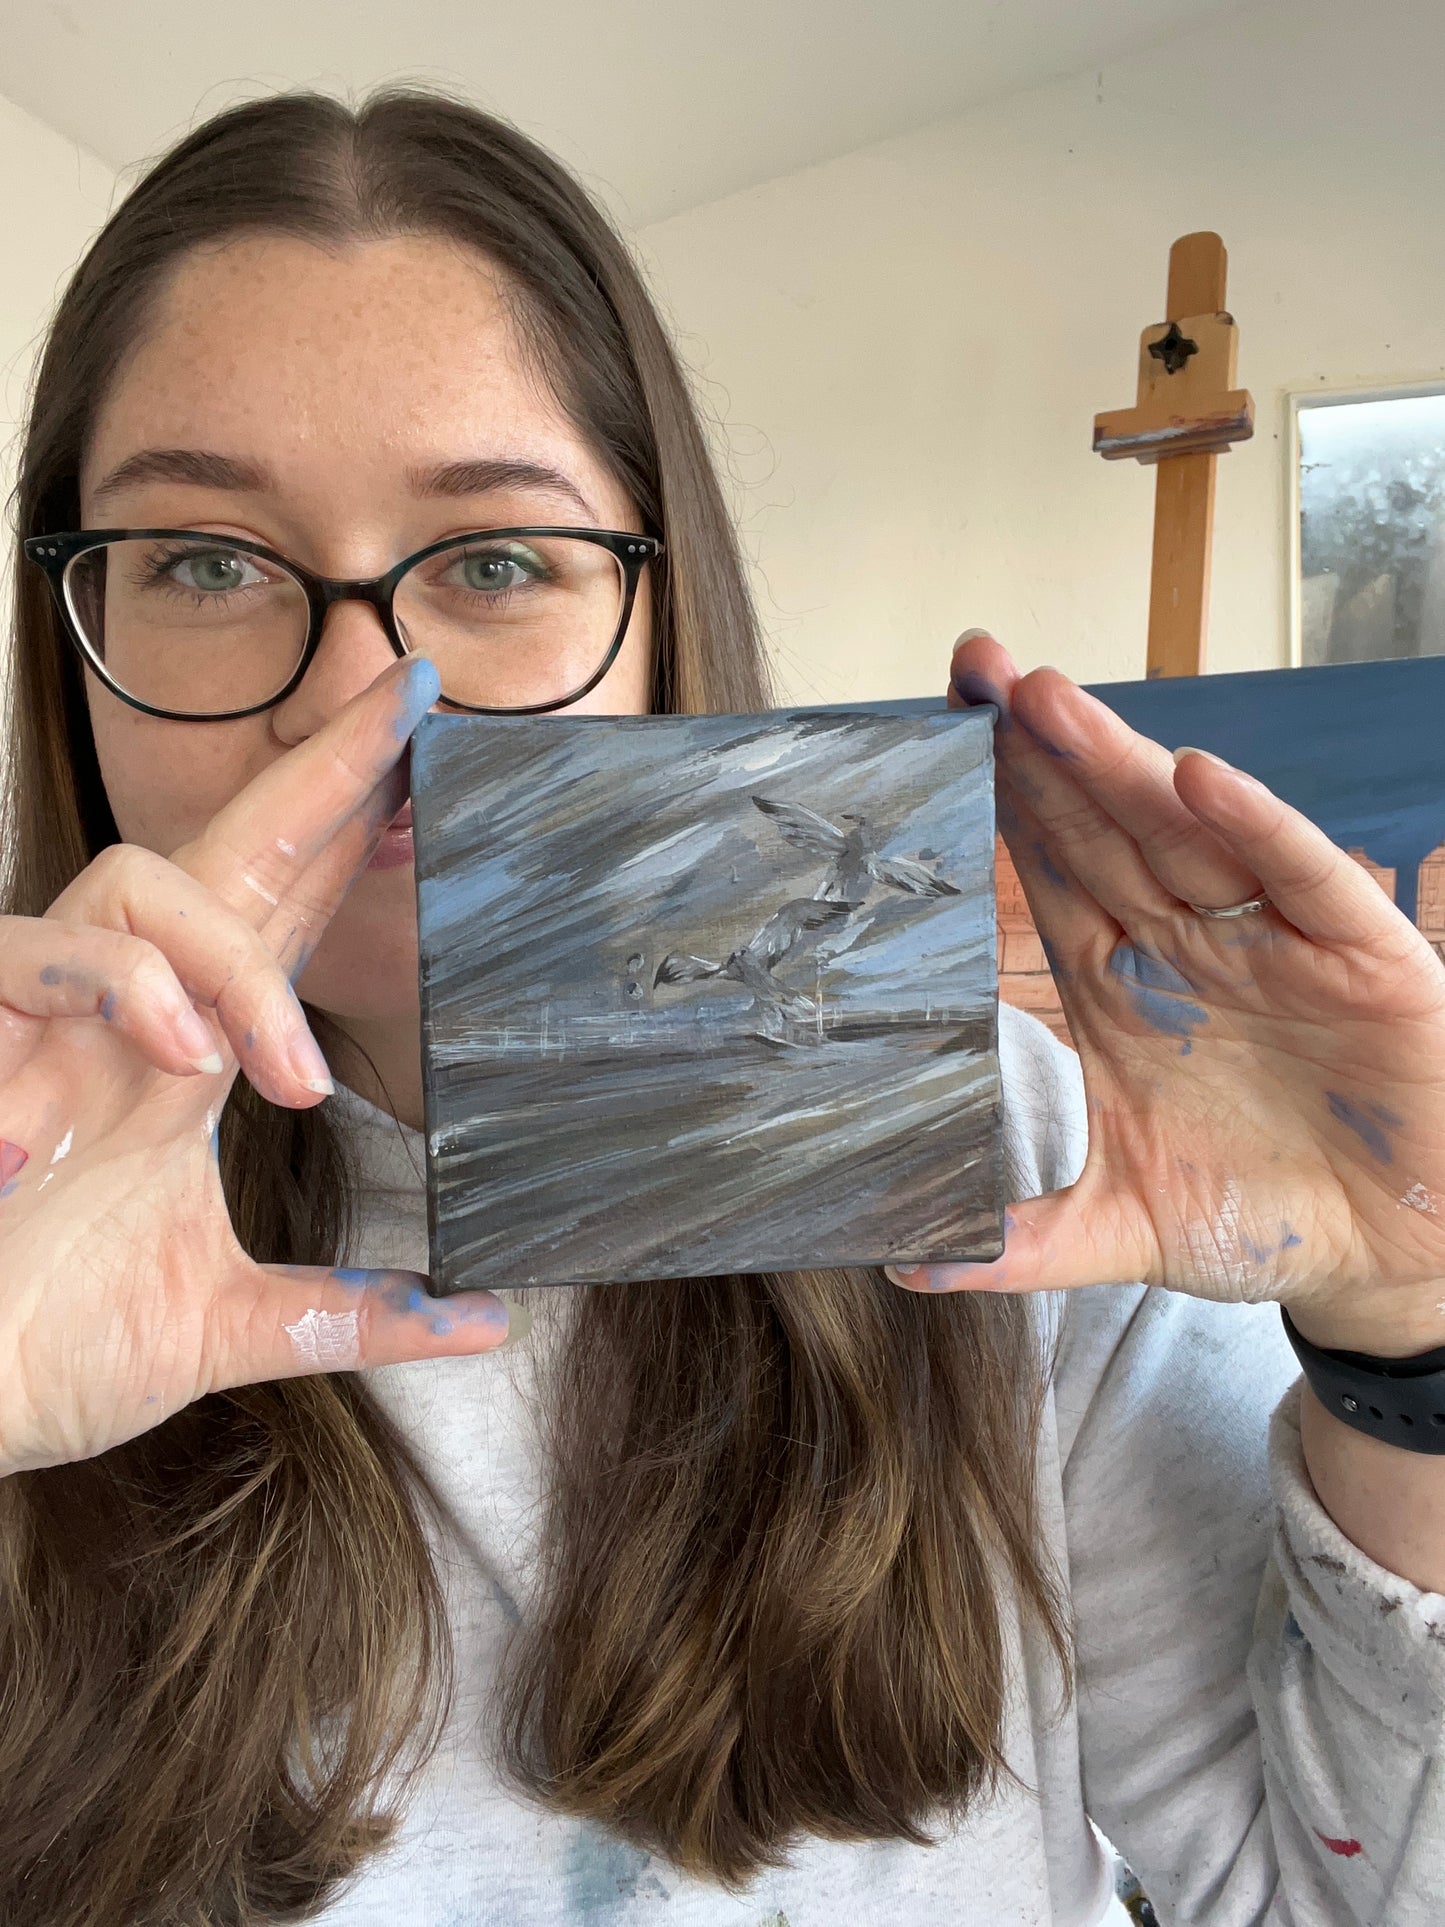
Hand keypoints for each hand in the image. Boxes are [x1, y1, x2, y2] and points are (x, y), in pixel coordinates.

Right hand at [0, 654, 509, 1478]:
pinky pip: (31, 956)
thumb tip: (487, 1317)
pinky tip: (169, 1066)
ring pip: (139, 882)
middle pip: (229, 849)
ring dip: (232, 960)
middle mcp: (121, 1017)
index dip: (347, 833)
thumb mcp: (224, 1328)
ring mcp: (43, 1021)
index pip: (279, 914)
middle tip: (407, 696)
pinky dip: (113, 995)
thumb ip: (349, 1311)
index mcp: (184, 1061)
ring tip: (285, 1076)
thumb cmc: (42, 1345)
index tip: (427, 764)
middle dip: (319, 770)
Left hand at [891, 632, 1444, 1360]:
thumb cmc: (1257, 1214)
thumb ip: (1022, 1241)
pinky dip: (1257, 829)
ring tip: (1046, 702)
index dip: (992, 803)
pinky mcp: (1360, 960)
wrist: (1387, 1255)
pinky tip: (1201, 781)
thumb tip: (906, 1266)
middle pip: (1098, 826)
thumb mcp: (1122, 1227)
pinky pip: (1299, 880)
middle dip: (1035, 750)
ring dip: (1118, 765)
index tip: (929, 733)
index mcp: (1119, 982)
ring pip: (1184, 833)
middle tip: (971, 671)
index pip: (1043, 870)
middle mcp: (1185, 941)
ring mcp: (1270, 941)